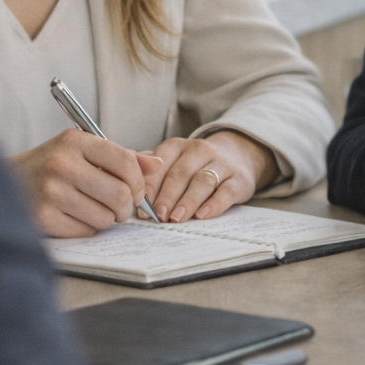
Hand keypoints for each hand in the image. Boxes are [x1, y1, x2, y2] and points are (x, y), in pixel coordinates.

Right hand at [9, 131, 163, 237]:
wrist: (4, 183)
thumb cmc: (51, 167)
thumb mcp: (82, 151)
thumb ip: (121, 157)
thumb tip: (157, 165)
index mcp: (74, 141)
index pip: (125, 161)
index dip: (138, 182)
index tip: (135, 192)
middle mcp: (62, 163)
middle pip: (119, 194)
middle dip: (126, 208)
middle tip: (119, 209)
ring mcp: (51, 191)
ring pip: (104, 217)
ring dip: (105, 220)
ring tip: (92, 210)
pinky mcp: (43, 216)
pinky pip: (85, 231)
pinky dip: (86, 228)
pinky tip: (72, 217)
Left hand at [145, 130, 277, 223]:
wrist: (238, 157)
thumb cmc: (195, 166)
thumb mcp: (172, 162)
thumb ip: (149, 171)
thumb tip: (125, 186)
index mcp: (177, 147)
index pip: (160, 164)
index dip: (149, 186)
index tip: (140, 205)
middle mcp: (199, 151)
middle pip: (180, 173)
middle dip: (167, 196)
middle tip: (158, 215)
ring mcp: (221, 163)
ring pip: (203, 181)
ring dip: (188, 201)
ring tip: (176, 218)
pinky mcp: (239, 179)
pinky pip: (227, 191)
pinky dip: (214, 204)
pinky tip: (203, 215)